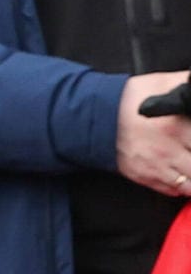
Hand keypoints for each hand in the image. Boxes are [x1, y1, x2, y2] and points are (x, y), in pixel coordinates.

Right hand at [116, 70, 190, 194]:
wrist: (92, 115)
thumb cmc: (127, 99)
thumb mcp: (162, 82)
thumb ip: (184, 83)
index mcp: (178, 128)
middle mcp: (169, 152)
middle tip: (190, 150)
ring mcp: (156, 167)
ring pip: (190, 186)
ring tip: (188, 165)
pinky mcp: (144, 176)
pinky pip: (171, 190)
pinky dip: (180, 186)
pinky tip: (181, 174)